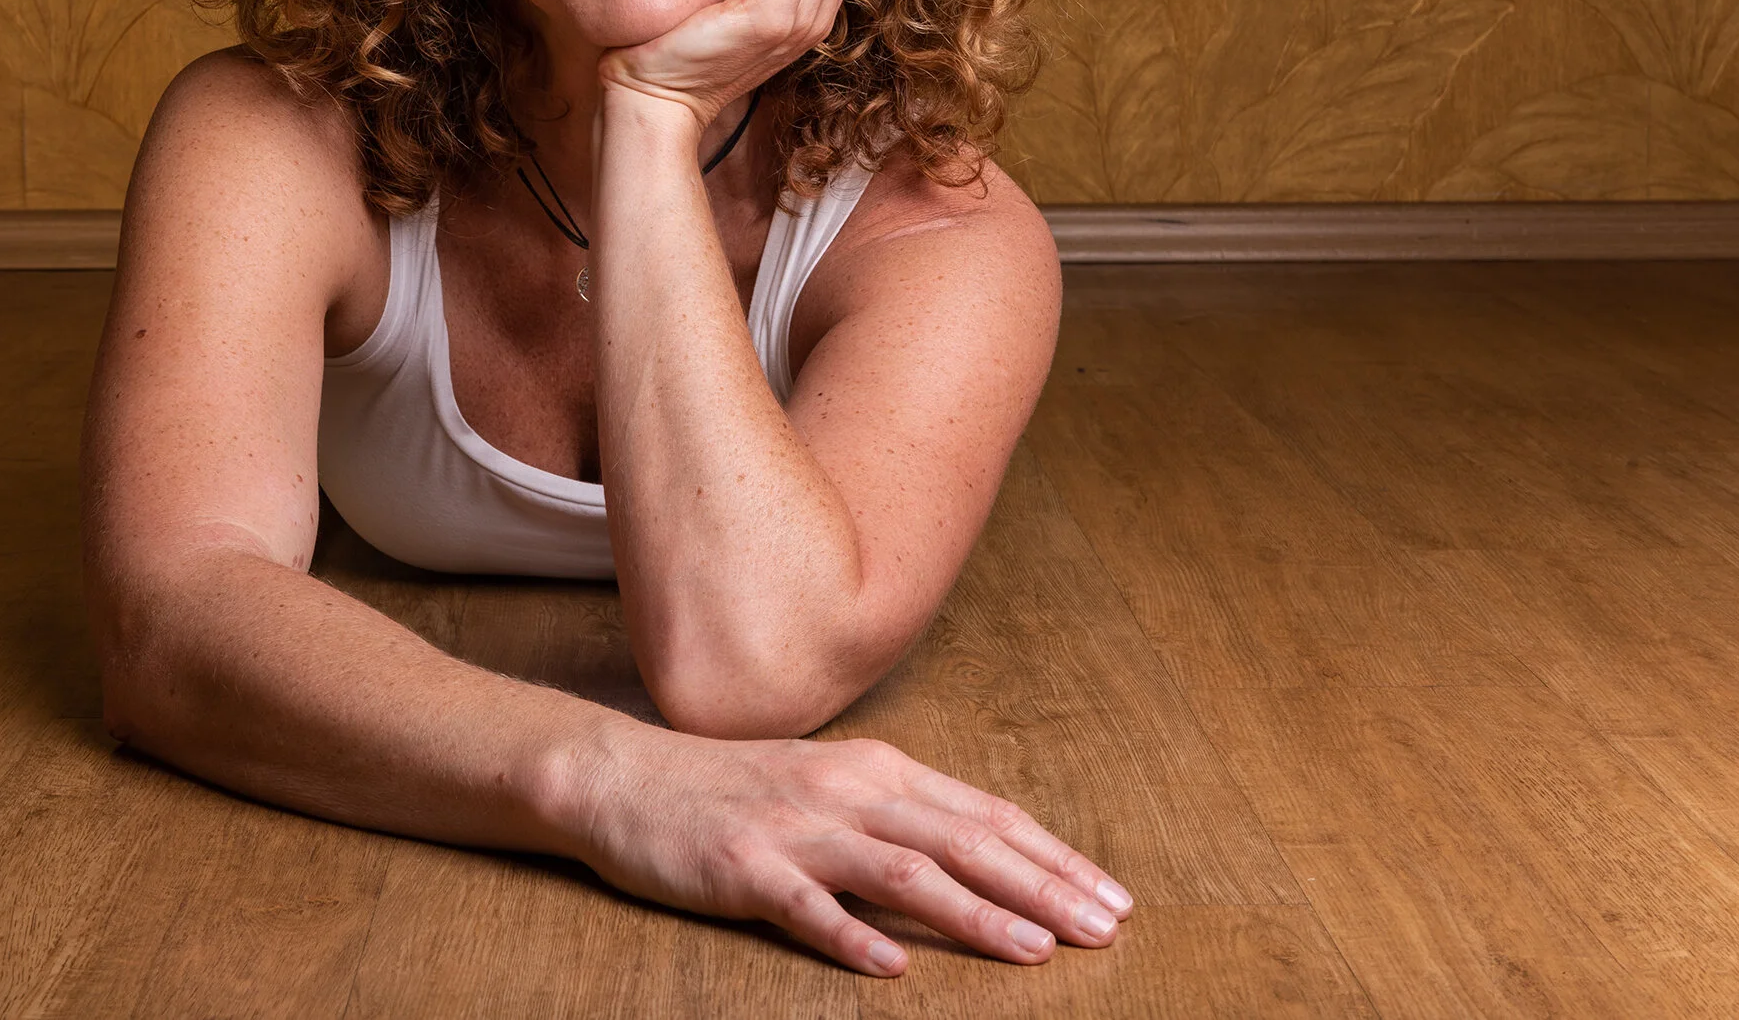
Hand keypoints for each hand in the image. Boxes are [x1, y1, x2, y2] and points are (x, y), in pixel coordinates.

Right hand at [565, 725, 1132, 976]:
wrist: (627, 778)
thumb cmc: (736, 791)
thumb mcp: (831, 787)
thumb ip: (900, 817)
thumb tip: (983, 857)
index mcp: (878, 771)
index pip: (985, 814)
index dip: (1053, 856)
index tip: (1111, 897)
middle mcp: (848, 792)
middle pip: (962, 840)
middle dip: (1041, 887)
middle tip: (1102, 930)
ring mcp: (796, 829)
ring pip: (901, 871)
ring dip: (973, 912)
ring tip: (1031, 951)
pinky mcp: (744, 867)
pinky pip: (805, 906)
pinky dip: (850, 936)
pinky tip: (889, 967)